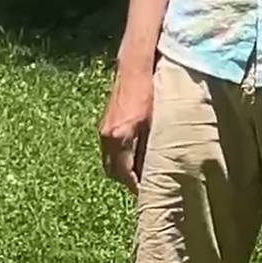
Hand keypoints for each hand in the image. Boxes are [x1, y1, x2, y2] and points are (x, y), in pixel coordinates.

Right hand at [99, 54, 156, 192]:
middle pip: (113, 171)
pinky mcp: (105, 123)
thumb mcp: (156, 122)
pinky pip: (109, 149)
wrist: (134, 67)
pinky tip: (133, 154)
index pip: (125, 174)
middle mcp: (107, 137)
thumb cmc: (150, 92)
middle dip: (127, 181)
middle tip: (144, 187)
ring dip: (121, 169)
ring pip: (109, 161)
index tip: (147, 194)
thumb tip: (158, 167)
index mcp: (119, 139)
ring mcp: (103, 130)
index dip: (136, 186)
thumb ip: (153, 146)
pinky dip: (119, 157)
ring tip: (139, 173)